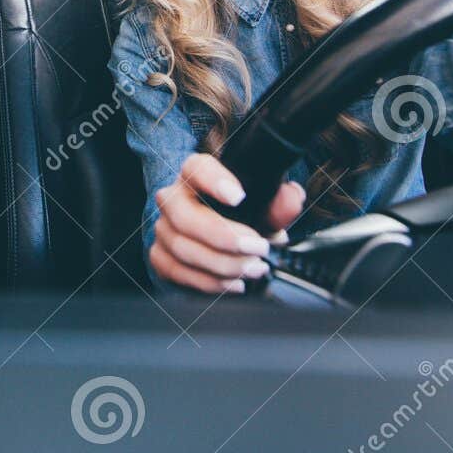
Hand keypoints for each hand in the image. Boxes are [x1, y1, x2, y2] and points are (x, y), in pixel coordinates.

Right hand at [149, 153, 305, 293]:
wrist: (214, 233)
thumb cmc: (239, 213)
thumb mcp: (262, 204)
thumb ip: (279, 201)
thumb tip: (293, 199)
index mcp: (194, 174)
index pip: (197, 169)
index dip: (215, 182)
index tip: (240, 197)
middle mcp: (172, 198)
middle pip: (186, 217)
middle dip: (226, 238)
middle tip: (259, 248)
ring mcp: (162, 228)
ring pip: (184, 249)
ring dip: (224, 265)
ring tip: (255, 268)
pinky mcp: (159, 255)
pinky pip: (178, 272)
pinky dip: (210, 282)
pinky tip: (235, 283)